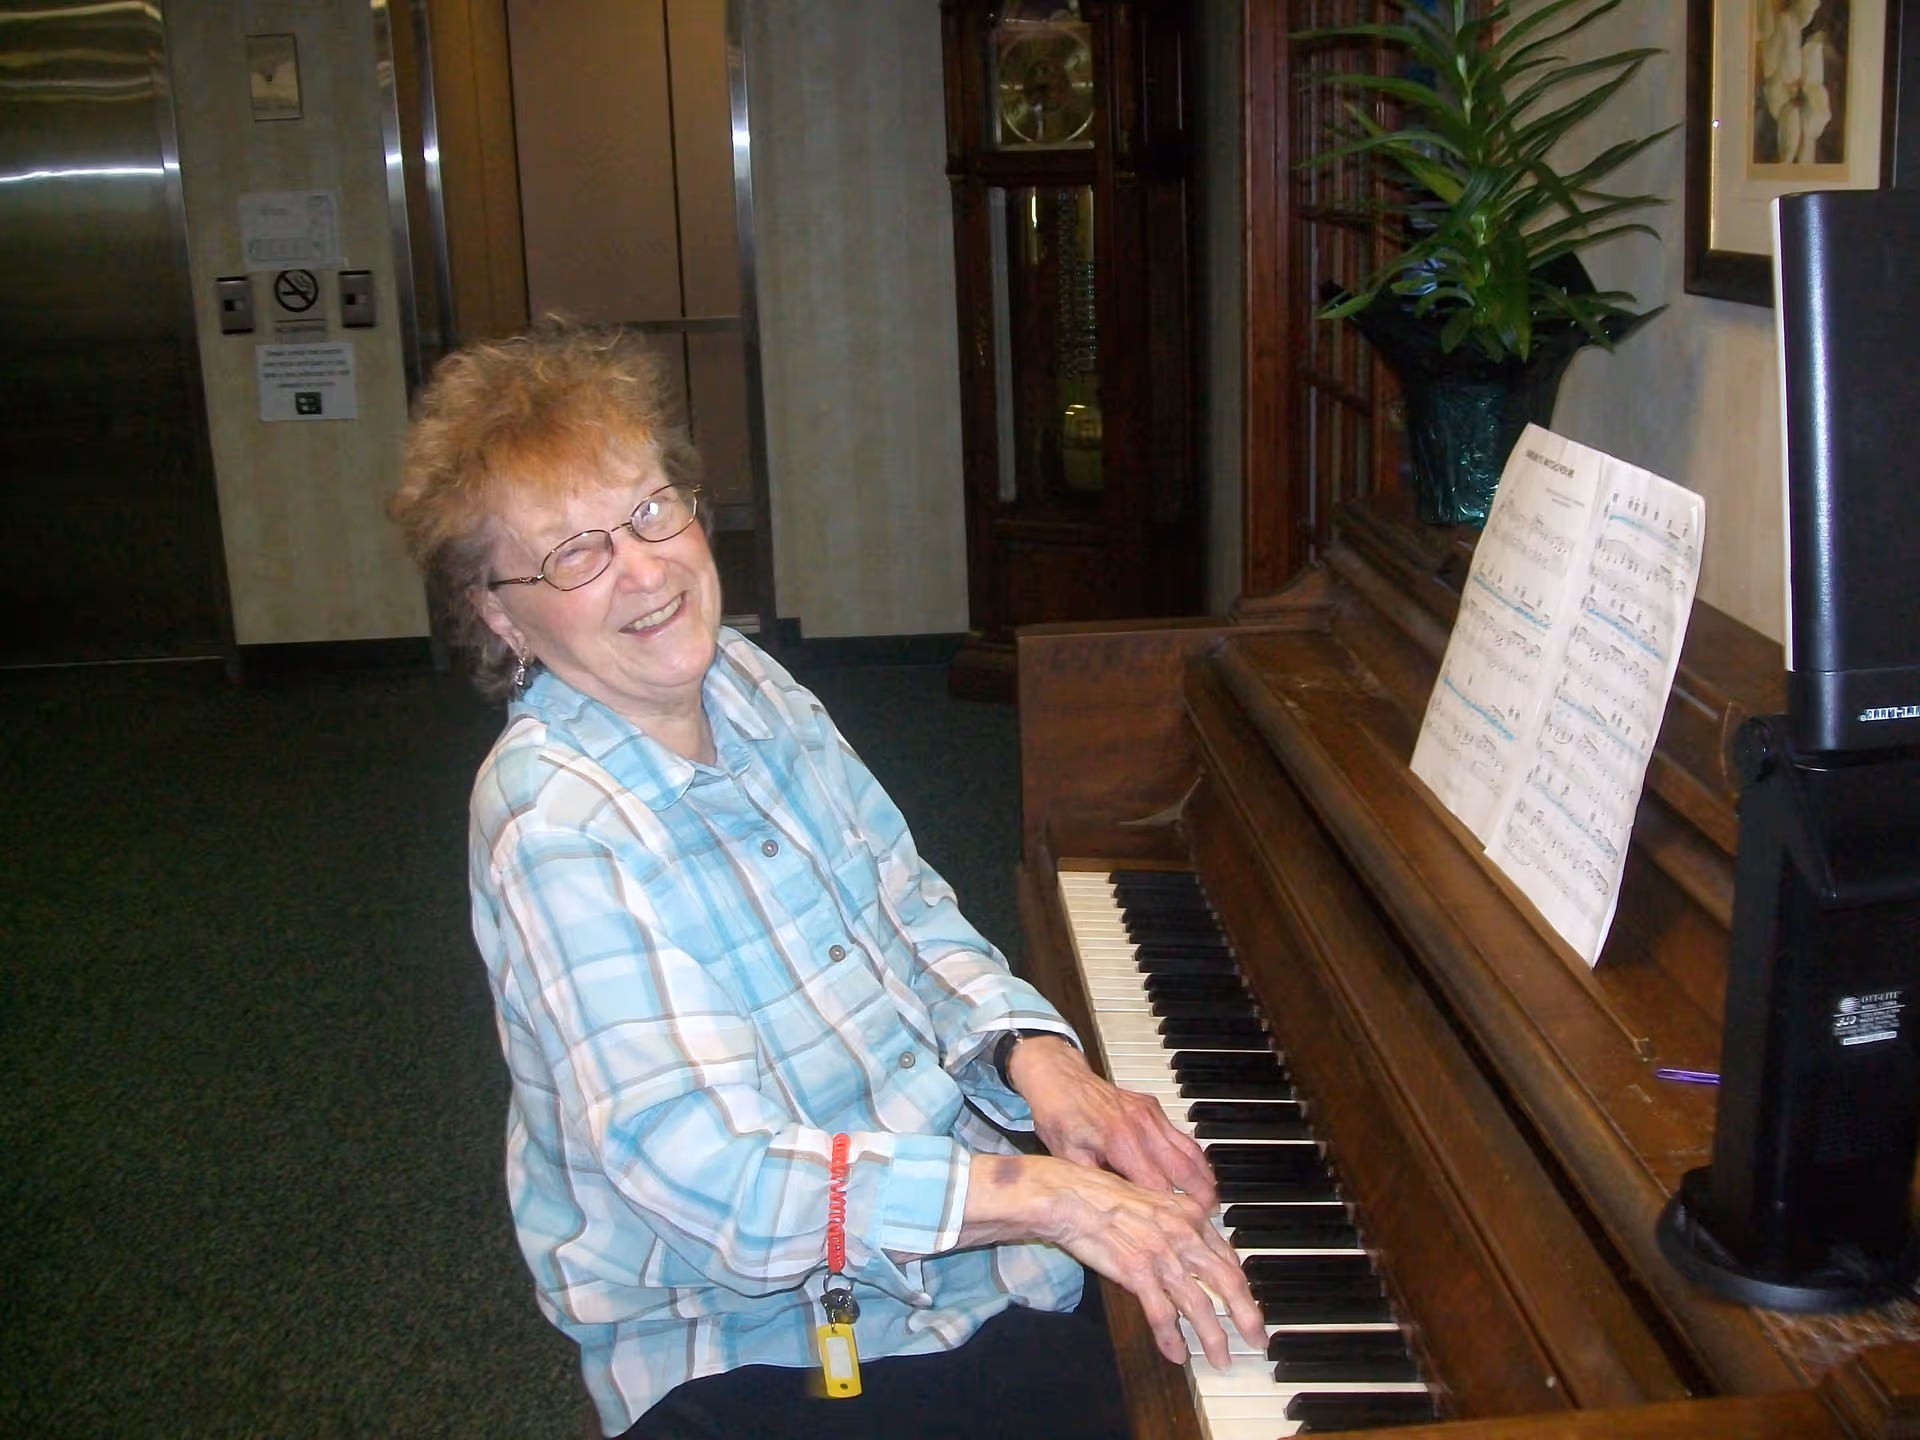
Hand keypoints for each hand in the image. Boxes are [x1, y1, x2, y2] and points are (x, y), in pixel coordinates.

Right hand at [960, 1154, 1264, 1368]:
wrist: (1070, 1196)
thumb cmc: (1104, 1197)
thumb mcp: (1152, 1203)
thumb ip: (1176, 1225)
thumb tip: (1196, 1247)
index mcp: (1189, 1215)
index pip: (1227, 1257)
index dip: (1242, 1286)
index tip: (1250, 1305)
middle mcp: (1182, 1234)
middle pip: (1226, 1281)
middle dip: (1247, 1315)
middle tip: (1258, 1339)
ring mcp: (1161, 1254)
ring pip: (1199, 1304)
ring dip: (1213, 1336)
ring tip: (1221, 1358)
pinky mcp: (1138, 1272)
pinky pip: (1162, 1314)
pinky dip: (1171, 1338)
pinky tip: (1176, 1355)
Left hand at [1007, 1035, 1216, 1207]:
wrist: (1059, 1076)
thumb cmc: (1059, 1117)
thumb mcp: (1066, 1156)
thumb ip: (1095, 1182)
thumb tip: (1116, 1211)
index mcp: (1118, 1141)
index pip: (1155, 1183)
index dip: (1170, 1208)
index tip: (1181, 1227)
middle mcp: (1140, 1125)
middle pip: (1182, 1166)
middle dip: (1199, 1194)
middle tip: (1210, 1217)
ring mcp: (1149, 1114)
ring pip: (1188, 1148)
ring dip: (1204, 1175)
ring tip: (1213, 1199)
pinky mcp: (1152, 1106)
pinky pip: (1180, 1134)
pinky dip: (1194, 1155)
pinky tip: (1200, 1172)